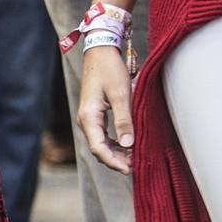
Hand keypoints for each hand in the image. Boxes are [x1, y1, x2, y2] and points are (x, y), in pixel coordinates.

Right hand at [76, 45, 133, 174]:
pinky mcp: (95, 115)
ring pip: (100, 144)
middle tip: (136, 167)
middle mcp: (86, 121)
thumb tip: (129, 144)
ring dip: (116, 153)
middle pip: (98, 149)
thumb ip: (124, 120)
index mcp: (89, 117)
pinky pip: (102, 135)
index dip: (113, 161)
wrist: (100, 53)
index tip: (129, 169)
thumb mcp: (121, 94)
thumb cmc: (110, 70)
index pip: (98, 148)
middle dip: (115, 160)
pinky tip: (128, 145)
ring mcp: (89, 118)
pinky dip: (114, 144)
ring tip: (134, 158)